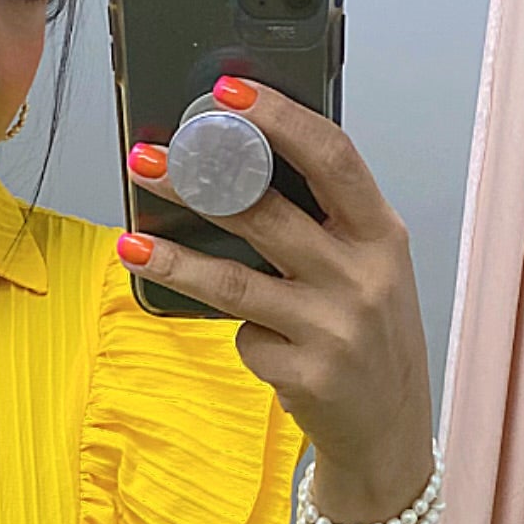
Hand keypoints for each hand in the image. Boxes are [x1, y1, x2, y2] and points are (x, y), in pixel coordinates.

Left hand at [120, 78, 433, 498]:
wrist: (391, 431)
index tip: (230, 92)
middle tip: (149, 160)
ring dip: (175, 260)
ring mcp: (335, 330)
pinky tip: (262, 344)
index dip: (279, 118)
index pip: (331, 157)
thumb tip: (239, 170)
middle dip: (199, 181)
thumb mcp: (368, 270)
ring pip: (235, 283)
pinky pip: (247, 339)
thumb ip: (323, 225)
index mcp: (382, 234)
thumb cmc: (370, 337)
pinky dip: (242, 336)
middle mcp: (363, 277)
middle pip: (267, 213)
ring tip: (133, 242)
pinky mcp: (306, 375)